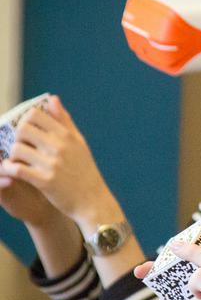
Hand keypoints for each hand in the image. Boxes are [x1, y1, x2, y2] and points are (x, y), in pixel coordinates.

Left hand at [1, 95, 121, 224]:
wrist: (93, 201)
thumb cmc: (85, 171)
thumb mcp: (79, 143)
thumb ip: (64, 121)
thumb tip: (52, 99)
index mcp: (67, 135)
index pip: (36, 115)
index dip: (25, 120)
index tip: (26, 130)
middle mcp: (60, 147)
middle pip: (22, 129)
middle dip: (16, 136)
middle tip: (20, 146)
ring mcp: (52, 164)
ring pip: (17, 149)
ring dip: (12, 155)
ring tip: (16, 160)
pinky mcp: (45, 181)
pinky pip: (17, 169)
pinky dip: (9, 169)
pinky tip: (13, 171)